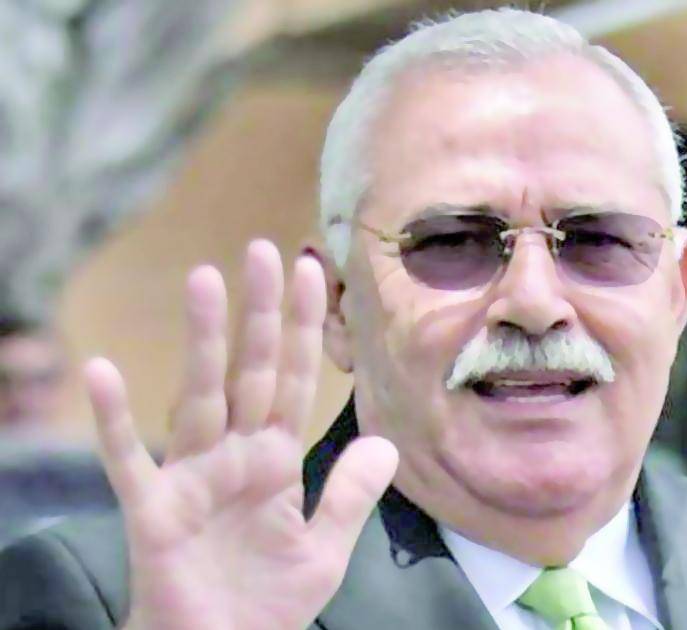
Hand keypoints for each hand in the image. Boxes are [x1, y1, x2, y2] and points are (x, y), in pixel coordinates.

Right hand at [85, 241, 397, 629]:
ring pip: (199, 396)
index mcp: (274, 460)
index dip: (304, 328)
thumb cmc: (266, 603)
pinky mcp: (154, 511)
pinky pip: (130, 460)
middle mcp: (233, 456)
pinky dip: (115, 420)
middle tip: (261, 249)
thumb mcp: (323, 549)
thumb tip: (383, 442)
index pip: (295, 380)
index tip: (312, 272)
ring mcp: (192, 478)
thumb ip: (350, 496)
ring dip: (202, 341)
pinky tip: (102, 373)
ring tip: (203, 279)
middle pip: (250, 372)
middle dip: (258, 314)